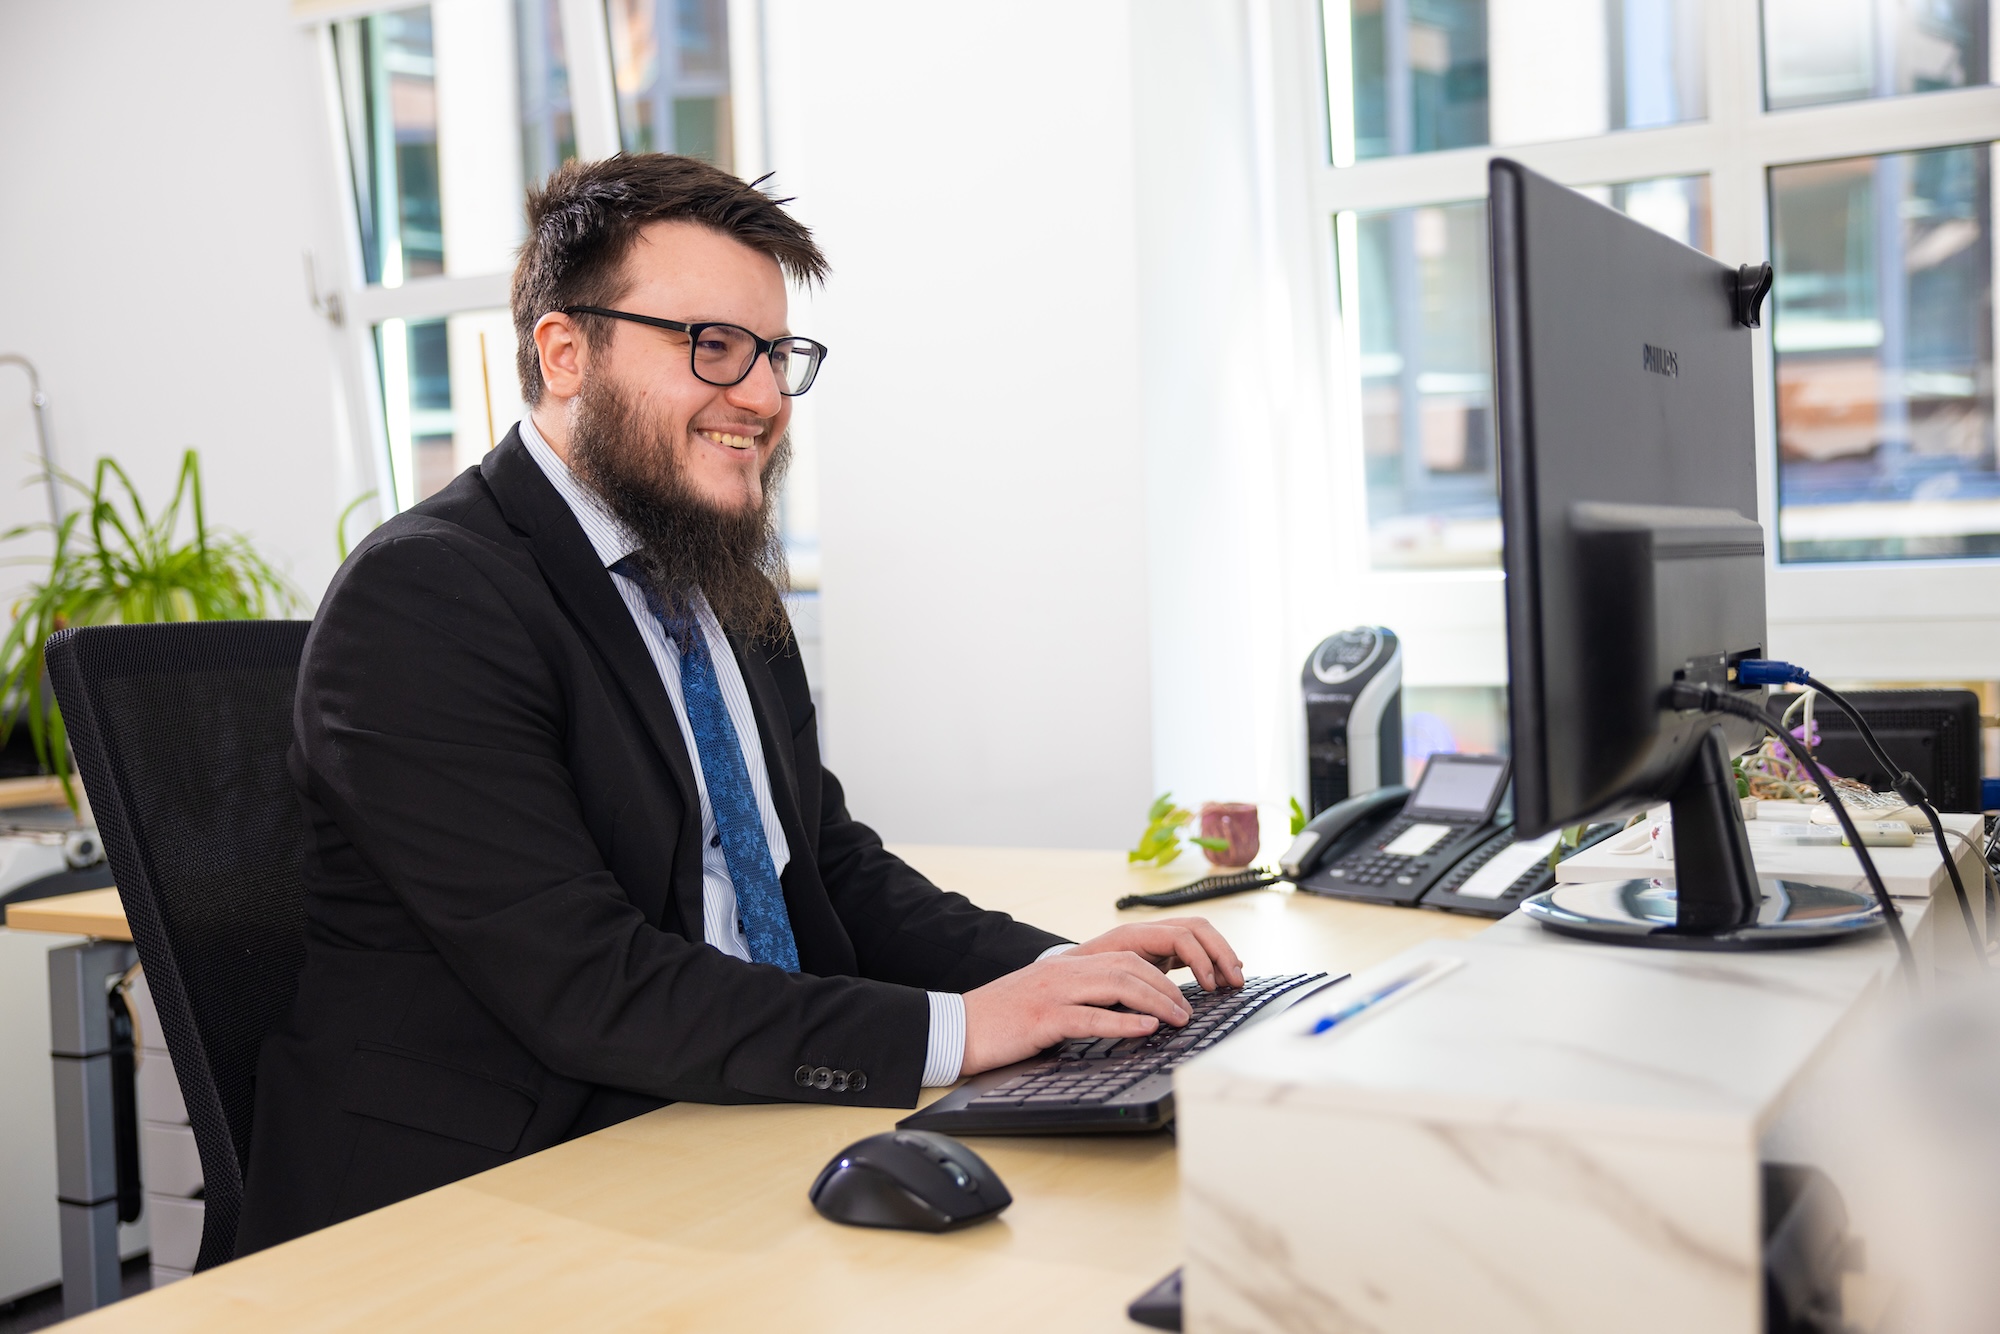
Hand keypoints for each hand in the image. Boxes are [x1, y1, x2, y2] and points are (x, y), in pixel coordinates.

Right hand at [960, 950, 1191, 1075]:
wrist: (956, 1027)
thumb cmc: (1003, 1020)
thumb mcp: (1049, 999)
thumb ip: (1084, 998)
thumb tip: (1130, 1012)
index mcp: (1069, 965)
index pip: (1128, 954)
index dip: (1163, 969)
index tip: (1186, 992)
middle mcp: (1064, 970)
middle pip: (1130, 965)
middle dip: (1169, 986)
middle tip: (1189, 1011)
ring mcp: (1053, 991)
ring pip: (1118, 984)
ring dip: (1156, 1001)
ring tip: (1179, 1019)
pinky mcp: (1041, 1017)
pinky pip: (1090, 1017)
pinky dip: (1123, 1023)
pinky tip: (1146, 1029)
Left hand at [1065, 916, 1244, 991]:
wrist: (1050, 982)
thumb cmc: (1069, 986)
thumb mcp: (1093, 992)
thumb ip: (1123, 999)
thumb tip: (1151, 1016)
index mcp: (1131, 936)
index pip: (1181, 935)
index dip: (1201, 959)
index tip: (1211, 987)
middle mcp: (1144, 933)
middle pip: (1196, 927)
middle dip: (1221, 952)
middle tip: (1235, 981)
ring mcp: (1152, 941)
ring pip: (1197, 934)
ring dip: (1219, 954)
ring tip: (1233, 980)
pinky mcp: (1156, 953)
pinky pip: (1190, 948)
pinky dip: (1209, 960)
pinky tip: (1219, 979)